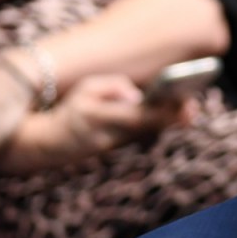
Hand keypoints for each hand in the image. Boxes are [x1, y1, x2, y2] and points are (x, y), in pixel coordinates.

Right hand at [0, 74, 196, 173]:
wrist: (43, 144)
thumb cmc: (66, 111)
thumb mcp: (84, 91)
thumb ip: (111, 87)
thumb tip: (135, 94)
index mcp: (102, 116)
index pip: (141, 115)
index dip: (165, 111)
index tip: (185, 104)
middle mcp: (109, 136)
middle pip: (147, 127)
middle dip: (171, 119)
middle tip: (193, 110)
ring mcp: (110, 146)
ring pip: (143, 134)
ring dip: (166, 123)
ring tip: (187, 112)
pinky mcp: (110, 150)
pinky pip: (135, 138)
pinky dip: (151, 127)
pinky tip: (168, 118)